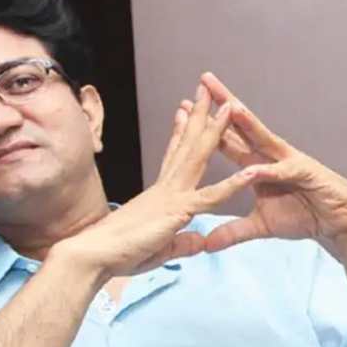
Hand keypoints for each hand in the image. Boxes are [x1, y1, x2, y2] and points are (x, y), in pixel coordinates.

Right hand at [57, 80, 255, 278]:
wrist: (94, 255)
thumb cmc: (116, 254)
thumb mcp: (158, 249)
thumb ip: (182, 243)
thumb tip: (201, 241)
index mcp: (159, 194)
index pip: (172, 157)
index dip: (181, 134)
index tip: (184, 112)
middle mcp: (165, 188)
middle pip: (187, 146)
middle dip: (199, 117)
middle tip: (207, 91)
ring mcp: (171, 196)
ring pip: (199, 157)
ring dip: (216, 130)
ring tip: (230, 105)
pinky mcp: (177, 213)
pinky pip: (211, 197)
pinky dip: (233, 185)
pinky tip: (252, 172)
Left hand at [197, 72, 346, 251]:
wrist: (339, 221)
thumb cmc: (303, 214)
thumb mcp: (260, 225)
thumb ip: (232, 231)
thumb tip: (206, 244)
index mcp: (254, 165)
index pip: (225, 140)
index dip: (205, 126)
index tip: (183, 109)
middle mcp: (269, 156)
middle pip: (241, 127)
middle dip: (223, 104)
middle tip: (205, 81)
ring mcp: (288, 161)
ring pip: (263, 138)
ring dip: (247, 123)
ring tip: (229, 106)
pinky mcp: (306, 173)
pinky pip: (285, 170)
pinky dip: (271, 170)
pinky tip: (257, 167)